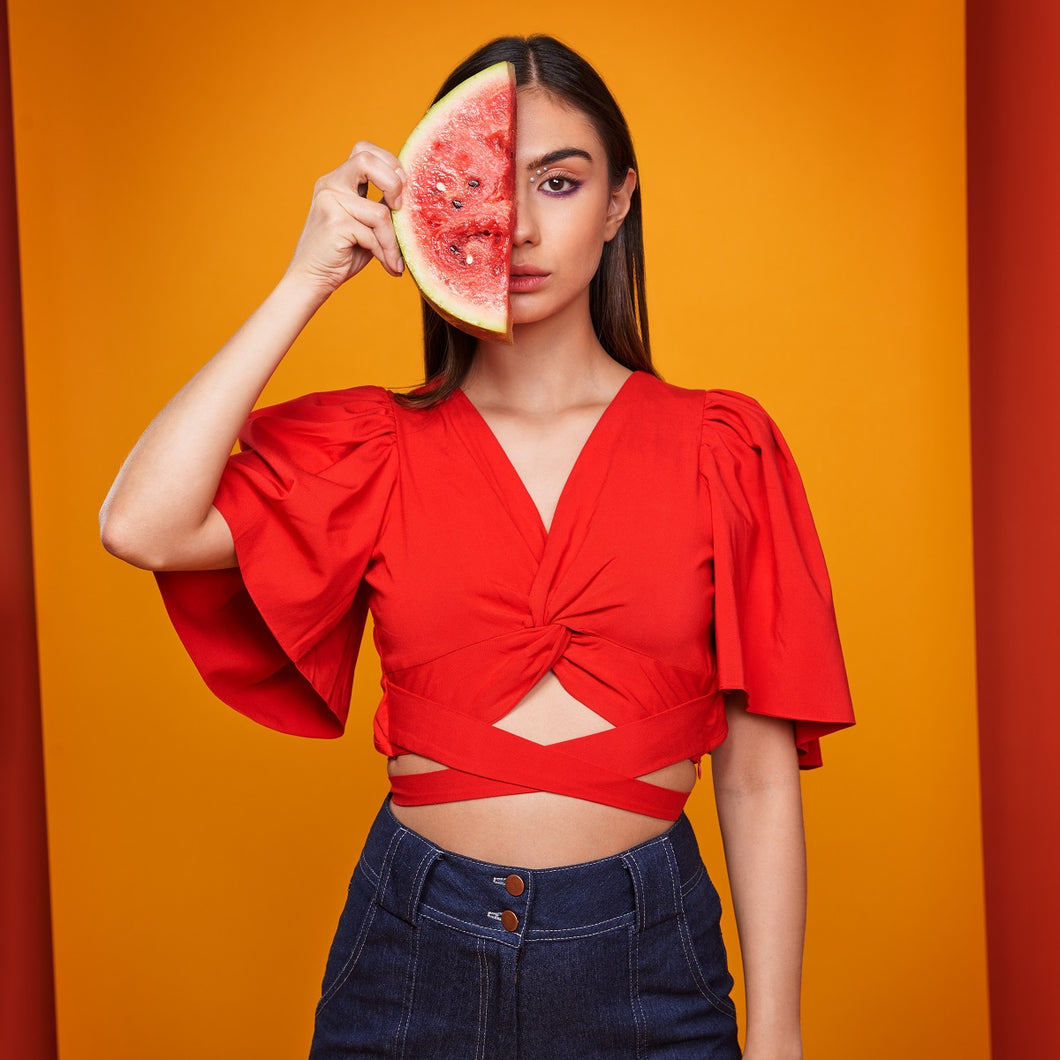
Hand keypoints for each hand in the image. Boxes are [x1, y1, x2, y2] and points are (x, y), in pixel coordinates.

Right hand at [284, 142, 405, 295]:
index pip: (364, 150)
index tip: (402, 189)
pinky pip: (374, 234)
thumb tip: (414, 199)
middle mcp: (330, 184)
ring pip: (380, 211)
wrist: (312, 279)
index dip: (389, 163)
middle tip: (400, 208)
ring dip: (393, 240)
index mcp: (338, 180)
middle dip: (393, 182)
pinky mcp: (335, 222)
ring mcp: (330, 201)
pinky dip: (385, 252)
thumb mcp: (366, 224)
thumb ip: (381, 207)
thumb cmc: (342, 254)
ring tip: (395, 260)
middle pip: (367, 160)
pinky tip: (388, 266)